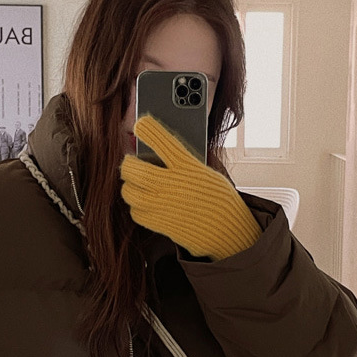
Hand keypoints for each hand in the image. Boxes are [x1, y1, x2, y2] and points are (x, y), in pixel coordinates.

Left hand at [119, 114, 261, 260]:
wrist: (228, 232)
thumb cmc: (219, 199)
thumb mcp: (207, 174)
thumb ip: (184, 164)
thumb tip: (159, 154)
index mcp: (190, 167)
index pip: (164, 142)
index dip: (148, 129)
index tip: (140, 124)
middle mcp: (174, 185)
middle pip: (135, 169)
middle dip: (128, 164)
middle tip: (130, 162)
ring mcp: (164, 205)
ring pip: (130, 192)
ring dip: (129, 186)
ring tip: (135, 183)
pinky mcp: (160, 223)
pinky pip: (136, 212)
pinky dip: (136, 206)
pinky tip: (144, 202)